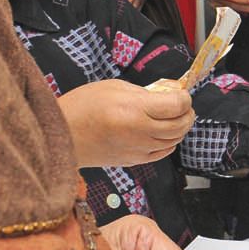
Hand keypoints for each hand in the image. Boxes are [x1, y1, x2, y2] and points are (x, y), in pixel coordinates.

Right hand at [59, 78, 195, 167]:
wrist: (61, 136)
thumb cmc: (81, 108)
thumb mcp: (114, 88)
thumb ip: (144, 92)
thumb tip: (166, 94)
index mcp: (134, 110)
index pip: (177, 105)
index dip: (185, 97)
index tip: (182, 93)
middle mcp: (139, 132)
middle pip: (181, 124)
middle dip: (187, 112)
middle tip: (183, 104)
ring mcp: (138, 149)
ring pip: (174, 140)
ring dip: (180, 128)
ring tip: (174, 117)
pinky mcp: (133, 161)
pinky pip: (162, 153)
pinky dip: (169, 142)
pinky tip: (163, 133)